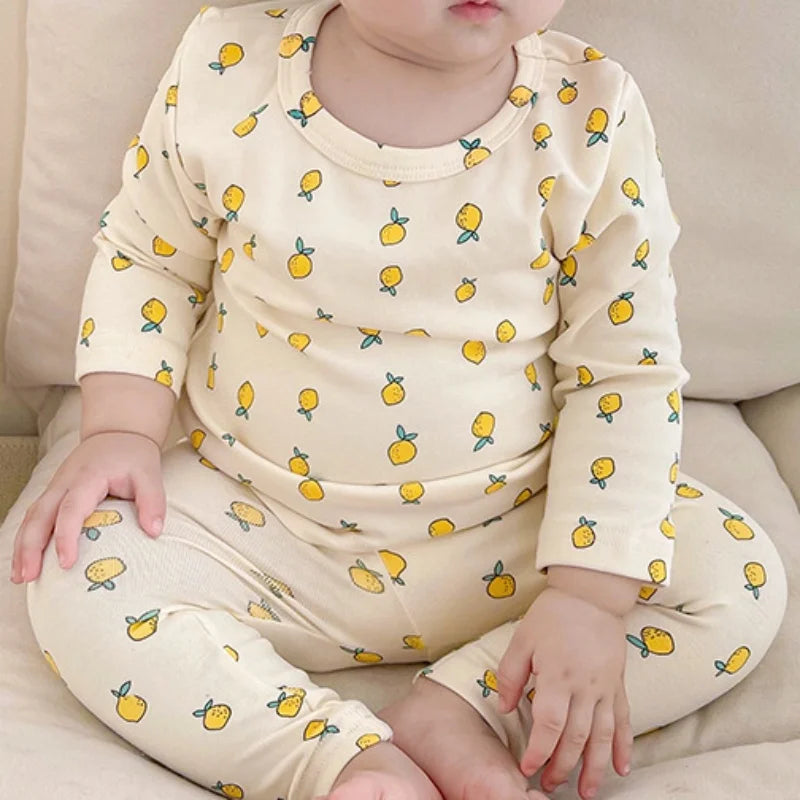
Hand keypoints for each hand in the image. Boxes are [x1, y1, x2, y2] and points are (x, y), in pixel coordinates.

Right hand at [10, 431, 164, 582]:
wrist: (118, 433)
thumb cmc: (133, 456)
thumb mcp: (149, 474)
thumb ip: (152, 502)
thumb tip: (154, 531)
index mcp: (87, 477)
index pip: (71, 509)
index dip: (66, 537)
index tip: (66, 562)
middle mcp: (64, 482)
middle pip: (40, 515)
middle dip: (30, 547)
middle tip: (29, 576)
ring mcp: (55, 487)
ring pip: (31, 517)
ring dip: (21, 546)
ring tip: (20, 576)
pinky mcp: (53, 493)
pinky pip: (34, 516)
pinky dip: (25, 538)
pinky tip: (24, 560)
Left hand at [496, 586, 632, 799]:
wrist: (591, 594)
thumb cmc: (553, 614)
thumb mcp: (522, 639)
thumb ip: (511, 675)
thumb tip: (504, 707)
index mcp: (557, 677)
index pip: (549, 726)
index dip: (538, 751)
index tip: (527, 769)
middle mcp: (585, 688)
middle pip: (576, 739)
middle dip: (562, 768)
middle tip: (549, 787)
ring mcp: (606, 689)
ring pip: (602, 738)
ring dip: (594, 769)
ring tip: (587, 793)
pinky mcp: (619, 685)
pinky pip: (623, 722)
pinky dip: (623, 747)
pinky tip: (621, 768)